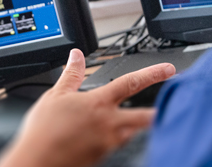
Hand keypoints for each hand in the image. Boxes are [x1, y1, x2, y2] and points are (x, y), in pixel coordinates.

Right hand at [0, 49, 175, 166]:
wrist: (38, 162)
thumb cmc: (44, 131)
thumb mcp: (55, 96)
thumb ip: (71, 75)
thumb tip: (77, 55)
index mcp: (98, 103)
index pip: (130, 83)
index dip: (152, 74)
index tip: (168, 70)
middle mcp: (108, 123)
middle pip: (143, 116)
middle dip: (159, 111)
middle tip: (172, 106)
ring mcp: (108, 143)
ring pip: (132, 133)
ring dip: (136, 127)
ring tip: (138, 122)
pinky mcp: (103, 158)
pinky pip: (117, 146)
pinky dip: (118, 140)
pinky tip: (108, 138)